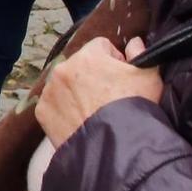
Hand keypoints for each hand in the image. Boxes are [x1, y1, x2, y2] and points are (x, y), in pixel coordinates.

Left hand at [38, 36, 162, 148]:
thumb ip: (141, 54)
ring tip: (95, 111)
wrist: (116, 148)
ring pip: (65, 84)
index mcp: (88, 56)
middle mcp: (63, 69)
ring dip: (77, 92)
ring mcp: (50, 91)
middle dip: (92, 76)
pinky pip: (54, 104)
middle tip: (108, 98)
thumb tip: (134, 42)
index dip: (114, 61)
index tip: (121, 78)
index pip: (101, 47)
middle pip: (80, 65)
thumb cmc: (134, 109)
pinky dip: (65, 110)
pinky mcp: (43, 112)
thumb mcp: (149, 77)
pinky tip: (81, 121)